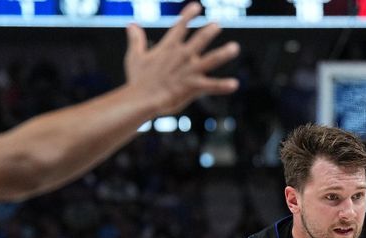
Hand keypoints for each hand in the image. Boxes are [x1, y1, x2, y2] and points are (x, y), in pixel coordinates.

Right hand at [125, 2, 239, 115]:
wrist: (140, 99)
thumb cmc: (137, 81)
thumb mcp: (135, 57)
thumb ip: (136, 40)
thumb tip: (131, 25)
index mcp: (168, 48)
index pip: (180, 27)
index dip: (188, 15)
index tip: (196, 6)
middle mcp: (181, 56)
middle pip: (199, 40)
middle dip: (209, 31)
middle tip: (217, 24)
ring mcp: (188, 70)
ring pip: (210, 59)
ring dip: (223, 53)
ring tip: (234, 48)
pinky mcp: (192, 86)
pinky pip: (210, 85)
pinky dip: (222, 85)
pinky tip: (234, 84)